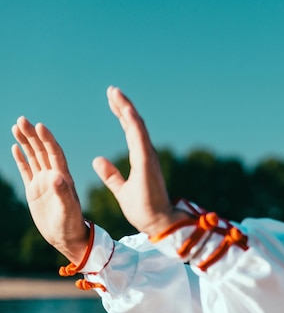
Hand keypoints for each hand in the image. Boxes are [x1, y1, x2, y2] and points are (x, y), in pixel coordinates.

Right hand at [11, 117, 87, 262]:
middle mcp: (54, 176)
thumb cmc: (71, 225)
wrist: (67, 237)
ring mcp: (44, 182)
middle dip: (33, 135)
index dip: (47, 140)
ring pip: (34, 157)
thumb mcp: (67, 210)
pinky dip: (22, 158)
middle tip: (22, 119)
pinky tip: (16, 146)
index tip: (40, 126)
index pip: (54, 153)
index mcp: (64, 178)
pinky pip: (27, 170)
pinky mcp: (35, 190)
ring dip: (26, 142)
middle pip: (42, 150)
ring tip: (17, 126)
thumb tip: (56, 177)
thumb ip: (63, 194)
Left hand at [92, 87, 187, 236]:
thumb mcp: (121, 189)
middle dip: (123, 106)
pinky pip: (139, 139)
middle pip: (134, 124)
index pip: (130, 131)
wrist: (157, 222)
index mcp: (140, 159)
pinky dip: (133, 124)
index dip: (121, 114)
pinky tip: (126, 110)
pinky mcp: (147, 163)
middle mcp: (146, 154)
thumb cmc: (143, 208)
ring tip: (115, 93)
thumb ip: (111, 175)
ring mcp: (148, 157)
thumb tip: (97, 160)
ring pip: (137, 127)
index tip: (112, 100)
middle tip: (112, 90)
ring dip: (127, 109)